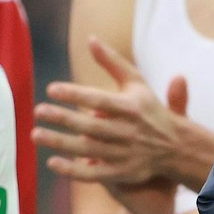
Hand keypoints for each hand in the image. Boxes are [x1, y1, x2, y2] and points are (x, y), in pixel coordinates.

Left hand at [35, 38, 213, 204]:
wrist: (177, 147)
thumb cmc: (150, 109)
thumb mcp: (136, 82)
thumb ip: (112, 61)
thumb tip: (91, 38)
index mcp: (131, 107)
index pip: (99, 99)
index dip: (75, 94)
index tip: (51, 89)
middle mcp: (128, 131)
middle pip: (90, 126)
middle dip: (63, 118)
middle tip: (37, 111)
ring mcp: (125, 154)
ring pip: (88, 150)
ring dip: (60, 143)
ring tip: (36, 135)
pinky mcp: (122, 173)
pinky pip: (94, 175)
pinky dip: (73, 171)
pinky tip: (52, 162)